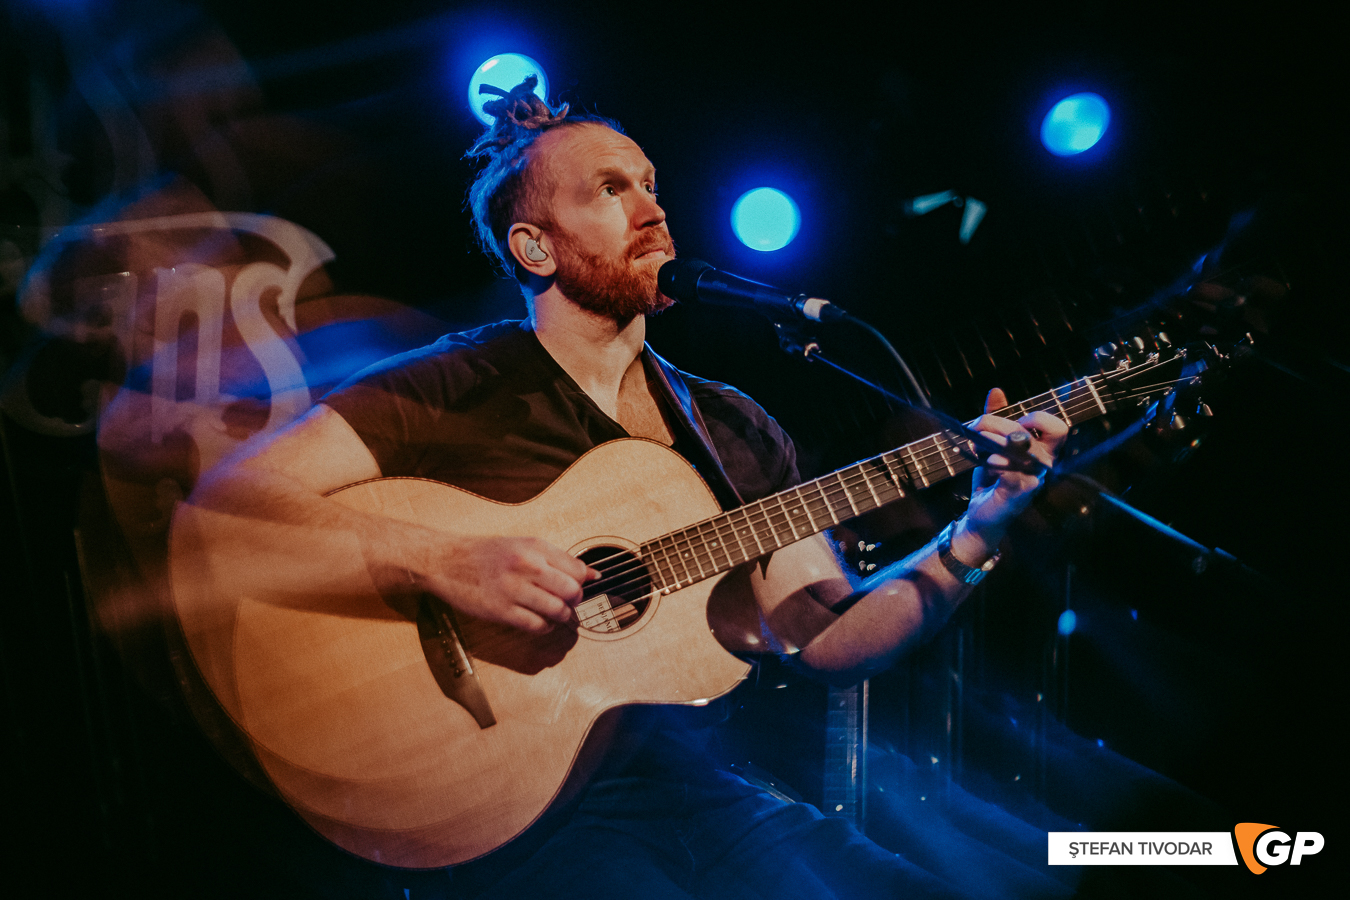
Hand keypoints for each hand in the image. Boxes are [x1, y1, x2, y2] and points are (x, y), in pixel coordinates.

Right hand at [416, 535, 596, 633]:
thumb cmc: (484, 554)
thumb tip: (591, 574)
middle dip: (574, 601)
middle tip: (567, 603)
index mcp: (535, 546)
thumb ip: (556, 558)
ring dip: (561, 617)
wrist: (446, 561)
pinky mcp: (501, 610)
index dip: (582, 583)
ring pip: (557, 610)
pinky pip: (536, 625)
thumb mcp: (521, 546)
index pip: (577, 569)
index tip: (578, 588)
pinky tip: (540, 622)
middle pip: (571, 591)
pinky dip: (544, 628)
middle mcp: (527, 565)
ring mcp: (514, 588)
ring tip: (554, 614)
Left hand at [963, 387, 1067, 547]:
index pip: (1057, 428)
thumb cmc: (991, 478)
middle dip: (994, 423)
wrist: (980, 512)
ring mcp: (1033, 479)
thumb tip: (996, 391)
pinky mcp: (1020, 493)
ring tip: (976, 448)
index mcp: (1042, 450)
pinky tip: (987, 464)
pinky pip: (1010, 469)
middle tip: (974, 428)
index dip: (1038, 418)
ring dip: (990, 442)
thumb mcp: (991, 443)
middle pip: (1025, 432)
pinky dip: (995, 462)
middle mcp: (1043, 464)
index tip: (1014, 421)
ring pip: (1016, 448)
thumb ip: (996, 417)